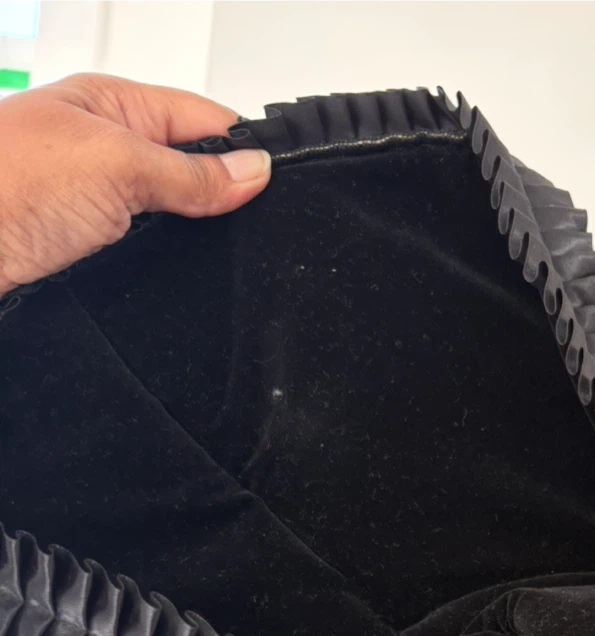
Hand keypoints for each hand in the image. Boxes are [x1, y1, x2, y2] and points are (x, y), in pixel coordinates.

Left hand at [0, 71, 270, 296]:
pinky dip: (168, 274)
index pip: (205, 121)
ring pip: (173, 225)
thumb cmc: (4, 187)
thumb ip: (190, 171)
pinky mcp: (90, 257)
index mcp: (113, 108)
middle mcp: (105, 154)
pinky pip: (148, 263)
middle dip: (226, 201)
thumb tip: (255, 171)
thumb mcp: (117, 164)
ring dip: (196, 244)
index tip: (282, 185)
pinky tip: (182, 284)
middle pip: (193, 174)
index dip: (246, 150)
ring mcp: (98, 208)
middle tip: (258, 232)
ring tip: (221, 260)